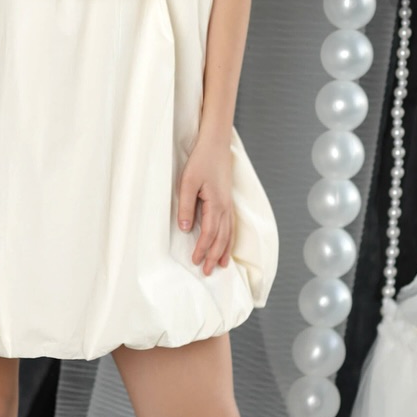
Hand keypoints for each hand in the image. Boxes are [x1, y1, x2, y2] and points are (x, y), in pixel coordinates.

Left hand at [177, 128, 234, 275]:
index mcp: (216, 204)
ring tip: (221, 265)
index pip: (209, 233)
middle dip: (215, 256)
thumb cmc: (201, 161)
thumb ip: (186, 206)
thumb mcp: (187, 182)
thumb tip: (185, 228)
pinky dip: (229, 239)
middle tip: (208, 272)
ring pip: (229, 233)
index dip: (203, 249)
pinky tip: (227, 244)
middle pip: (222, 238)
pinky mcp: (228, 200)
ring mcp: (229, 204)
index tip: (196, 261)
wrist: (215, 144)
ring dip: (224, 250)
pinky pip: (231, 225)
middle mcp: (226, 207)